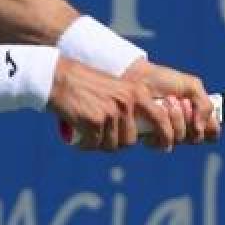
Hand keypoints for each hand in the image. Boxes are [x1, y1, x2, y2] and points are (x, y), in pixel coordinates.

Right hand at [46, 57, 178, 150]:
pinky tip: (79, 137)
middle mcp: (127, 102)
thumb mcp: (116, 88)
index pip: (160, 118)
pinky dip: (86, 145)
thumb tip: (138, 135)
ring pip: (112, 145)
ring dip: (100, 144)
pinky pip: (95, 144)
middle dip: (117, 142)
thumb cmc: (85, 84)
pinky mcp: (95, 121)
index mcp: (136, 92)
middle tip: (102, 134)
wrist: (58, 77)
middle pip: (130, 140)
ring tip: (88, 132)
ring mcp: (111, 112)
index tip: (165, 146)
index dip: (165, 136)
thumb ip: (129, 105)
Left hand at [122, 59, 221, 145]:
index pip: (212, 133)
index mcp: (197, 116)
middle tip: (180, 101)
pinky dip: (162, 128)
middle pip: (197, 138)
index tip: (200, 111)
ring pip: (181, 139)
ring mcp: (169, 134)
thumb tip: (200, 128)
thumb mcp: (192, 86)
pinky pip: (163, 144)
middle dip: (188, 116)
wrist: (140, 77)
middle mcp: (185, 128)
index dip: (209, 126)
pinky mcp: (153, 138)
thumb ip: (205, 105)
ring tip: (166, 101)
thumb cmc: (165, 80)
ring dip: (175, 118)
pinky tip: (157, 113)